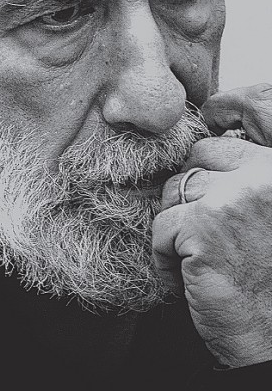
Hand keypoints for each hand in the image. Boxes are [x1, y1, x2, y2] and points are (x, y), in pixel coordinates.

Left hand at [152, 84, 271, 367]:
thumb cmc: (267, 276)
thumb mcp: (264, 210)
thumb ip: (242, 176)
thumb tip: (196, 148)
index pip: (217, 146)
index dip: (206, 177)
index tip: (208, 206)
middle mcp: (261, 176)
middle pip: (192, 164)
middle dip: (190, 198)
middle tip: (208, 236)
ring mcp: (232, 199)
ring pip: (173, 194)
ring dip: (178, 227)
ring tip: (205, 256)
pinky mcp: (203, 227)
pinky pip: (161, 226)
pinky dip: (167, 254)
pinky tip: (195, 273)